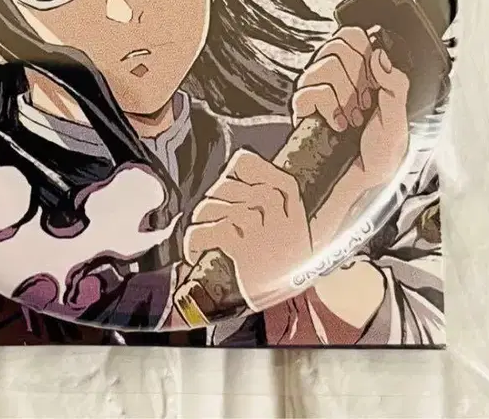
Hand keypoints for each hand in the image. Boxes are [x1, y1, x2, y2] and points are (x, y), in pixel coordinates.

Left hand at [183, 149, 311, 310]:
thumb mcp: (294, 238)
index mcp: (294, 211)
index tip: (234, 172)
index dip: (248, 166)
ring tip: (207, 235)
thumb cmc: (284, 274)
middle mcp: (278, 215)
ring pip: (212, 207)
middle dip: (214, 197)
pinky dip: (194, 242)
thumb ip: (276, 210)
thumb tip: (242, 183)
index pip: (271, 173)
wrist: (292, 321)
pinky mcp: (240, 248)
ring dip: (201, 220)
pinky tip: (196, 253)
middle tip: (214, 216)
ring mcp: (260, 230)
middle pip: (231, 186)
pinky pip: (204, 231)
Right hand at [291, 26, 409, 193]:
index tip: (373, 76)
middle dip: (356, 77)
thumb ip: (395, 84)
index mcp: (362, 73)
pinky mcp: (303, 106)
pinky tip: (338, 123)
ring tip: (352, 117)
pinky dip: (330, 108)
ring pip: (325, 66)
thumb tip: (380, 55)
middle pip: (337, 45)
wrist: (358, 184)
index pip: (352, 35)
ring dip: (345, 97)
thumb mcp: (399, 119)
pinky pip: (311, 90)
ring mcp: (317, 90)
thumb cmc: (379, 155)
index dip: (362, 49)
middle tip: (364, 101)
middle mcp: (337, 77)